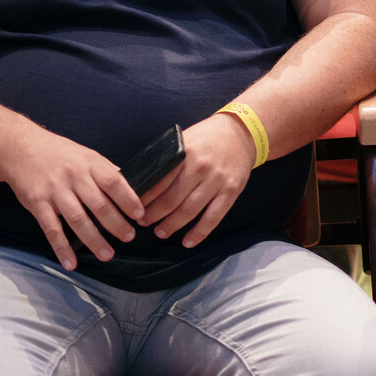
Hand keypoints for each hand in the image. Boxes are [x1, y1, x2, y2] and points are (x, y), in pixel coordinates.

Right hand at [0, 127, 142, 269]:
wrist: (19, 148)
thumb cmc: (59, 153)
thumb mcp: (86, 155)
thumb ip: (106, 171)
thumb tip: (132, 187)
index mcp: (89, 163)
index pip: (114, 182)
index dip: (128, 199)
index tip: (140, 215)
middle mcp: (73, 176)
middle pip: (98, 204)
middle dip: (116, 224)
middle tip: (129, 237)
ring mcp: (54, 191)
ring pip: (77, 219)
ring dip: (94, 239)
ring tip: (107, 254)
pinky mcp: (37, 203)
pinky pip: (51, 229)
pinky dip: (62, 248)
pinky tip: (71, 262)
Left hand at [140, 112, 254, 247]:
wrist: (241, 133)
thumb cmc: (207, 137)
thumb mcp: (184, 140)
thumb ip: (168, 159)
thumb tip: (141, 181)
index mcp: (185, 154)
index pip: (159, 182)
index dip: (143, 199)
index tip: (134, 208)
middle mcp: (201, 168)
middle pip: (171, 200)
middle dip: (153, 215)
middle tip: (143, 223)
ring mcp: (217, 181)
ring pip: (189, 211)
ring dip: (172, 225)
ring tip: (160, 232)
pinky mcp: (231, 191)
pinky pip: (213, 217)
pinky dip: (200, 233)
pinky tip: (188, 242)